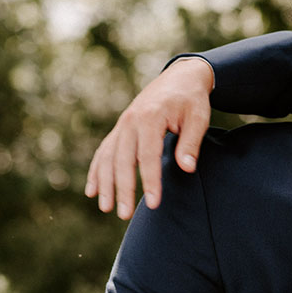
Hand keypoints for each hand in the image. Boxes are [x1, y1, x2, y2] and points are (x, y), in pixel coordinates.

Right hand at [85, 56, 214, 218]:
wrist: (180, 77)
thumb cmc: (191, 100)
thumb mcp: (199, 118)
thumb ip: (191, 143)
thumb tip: (187, 168)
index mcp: (150, 117)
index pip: (148, 155)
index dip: (149, 180)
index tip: (153, 203)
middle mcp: (131, 120)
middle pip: (123, 159)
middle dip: (122, 188)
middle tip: (124, 215)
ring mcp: (122, 125)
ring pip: (109, 157)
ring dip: (105, 183)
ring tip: (106, 208)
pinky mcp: (120, 129)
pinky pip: (104, 151)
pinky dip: (97, 171)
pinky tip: (92, 191)